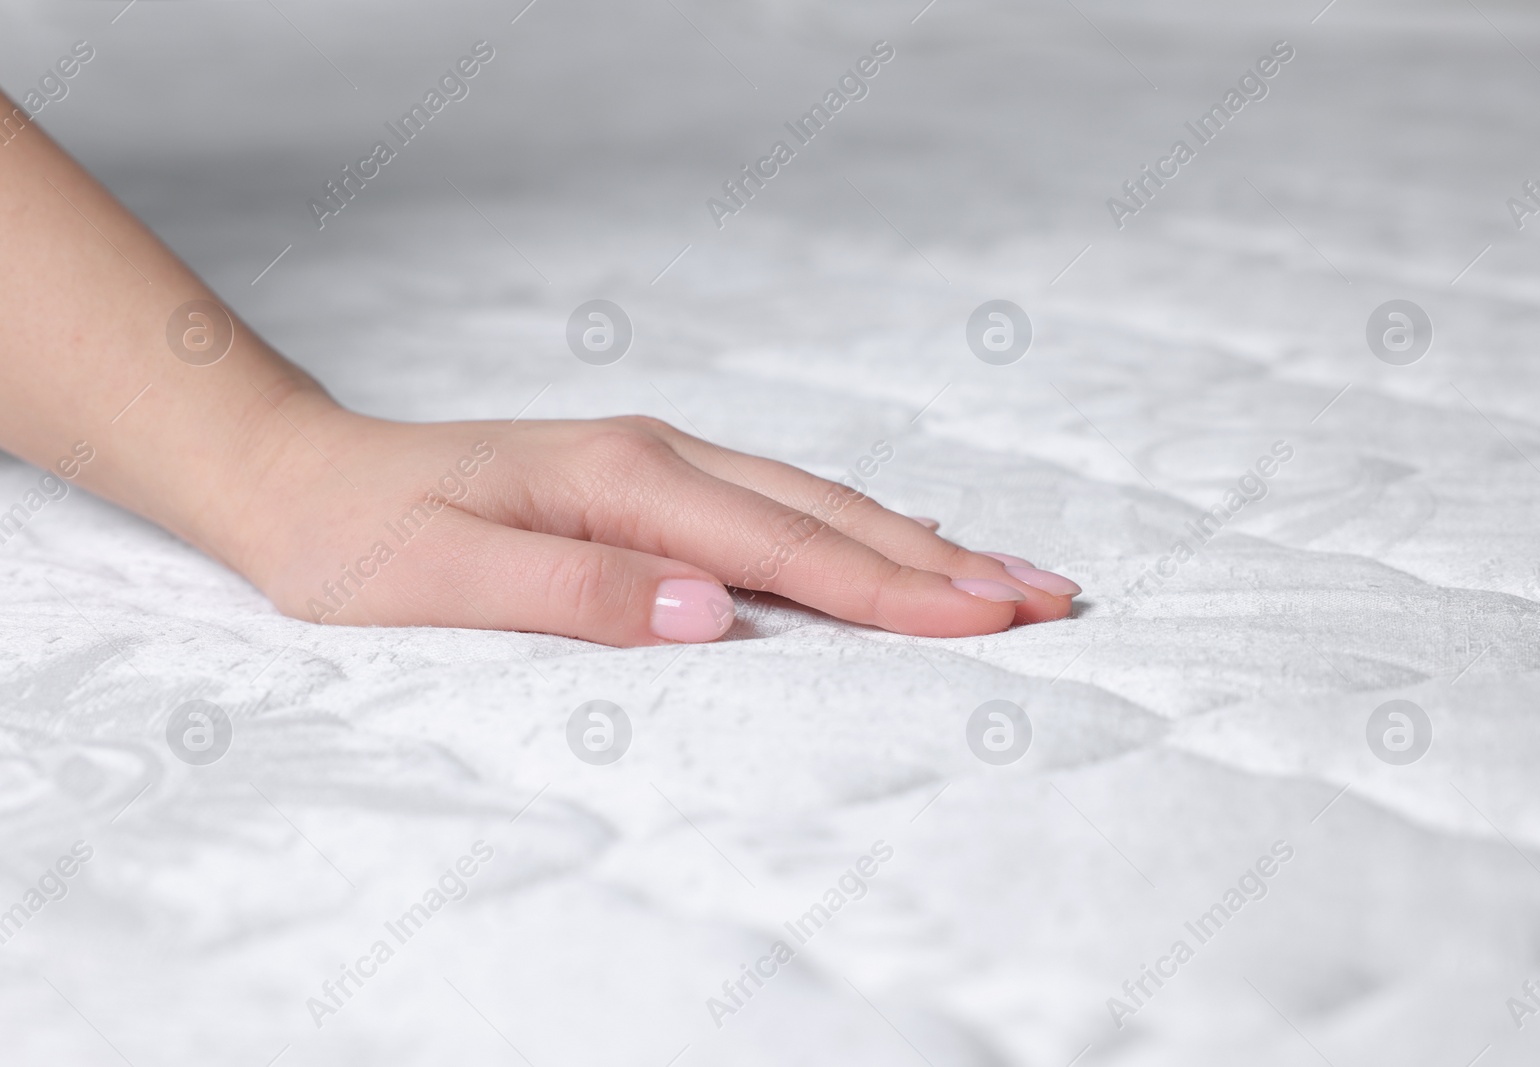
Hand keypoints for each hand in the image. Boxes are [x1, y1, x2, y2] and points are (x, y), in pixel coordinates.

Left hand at [230, 395, 1080, 646]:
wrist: (304, 478)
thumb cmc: (364, 541)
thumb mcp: (446, 581)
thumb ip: (579, 595)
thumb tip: (712, 613)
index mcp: (624, 480)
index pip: (787, 548)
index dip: (893, 588)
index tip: (989, 615)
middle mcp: (658, 458)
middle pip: (827, 515)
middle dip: (942, 561)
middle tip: (1047, 594)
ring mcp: (658, 463)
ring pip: (814, 504)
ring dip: (915, 542)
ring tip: (1003, 575)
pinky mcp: (648, 481)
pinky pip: (777, 506)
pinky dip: (853, 531)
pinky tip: (895, 543)